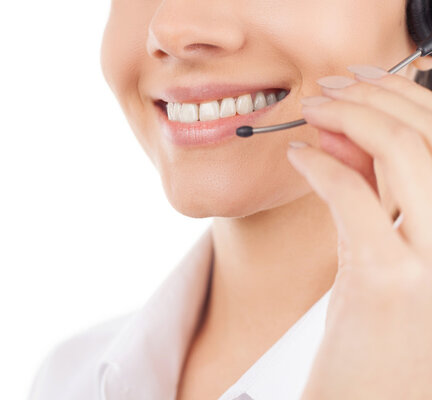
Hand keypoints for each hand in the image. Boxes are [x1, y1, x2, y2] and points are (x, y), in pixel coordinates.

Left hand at [286, 65, 431, 398]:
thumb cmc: (380, 331)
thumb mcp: (388, 251)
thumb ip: (376, 192)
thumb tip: (343, 132)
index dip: (408, 96)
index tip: (365, 83)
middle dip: (376, 96)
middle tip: (331, 89)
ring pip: (403, 151)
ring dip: (350, 117)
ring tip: (313, 111)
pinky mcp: (387, 281)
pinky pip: (352, 195)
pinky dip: (320, 165)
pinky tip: (298, 157)